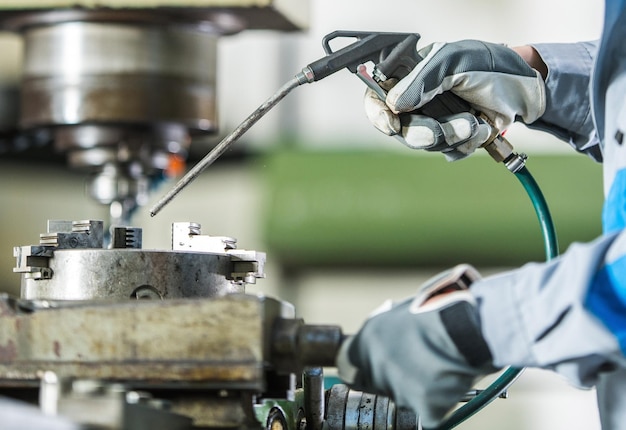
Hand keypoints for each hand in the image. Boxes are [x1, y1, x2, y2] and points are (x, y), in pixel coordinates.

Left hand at [336, 265, 498, 428]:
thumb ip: (384, 329)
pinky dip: (438, 402)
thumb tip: (382, 336)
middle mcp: (377, 367)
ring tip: (439, 365)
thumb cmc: (442, 309)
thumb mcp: (401, 310)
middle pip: (374, 383)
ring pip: (401, 397)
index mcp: (368, 339)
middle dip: (391, 376)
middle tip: (415, 363)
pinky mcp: (423, 409)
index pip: (347, 365)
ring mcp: (398, 391)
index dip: (361, 365)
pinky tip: (449, 379)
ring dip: (416, 387)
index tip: (368, 366)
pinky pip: (427, 412)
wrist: (469, 326)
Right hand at [365, 40, 545, 159]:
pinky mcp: (452, 138)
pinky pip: (448, 153)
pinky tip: (480, 128)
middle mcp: (415, 102)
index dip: (379, 115)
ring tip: (475, 121)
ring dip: (453, 136)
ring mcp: (433, 122)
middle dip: (426, 132)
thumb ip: (420, 79)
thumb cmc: (488, 64)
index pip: (376, 99)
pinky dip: (466, 145)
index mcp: (407, 77)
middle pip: (400, 130)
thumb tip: (394, 105)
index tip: (394, 126)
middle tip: (447, 128)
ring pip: (425, 145)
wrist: (525, 87)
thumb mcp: (452, 61)